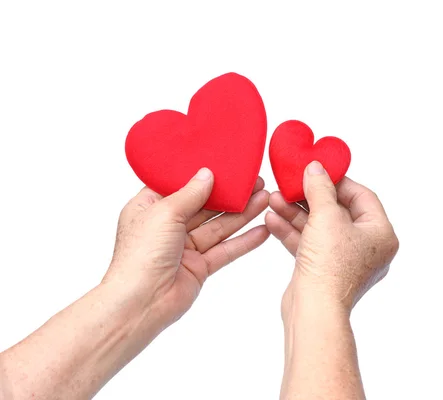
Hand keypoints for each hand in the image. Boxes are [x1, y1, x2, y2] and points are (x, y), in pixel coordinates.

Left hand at [103, 168, 269, 325]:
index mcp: (150, 208)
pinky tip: (262, 231)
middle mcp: (167, 226)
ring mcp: (184, 248)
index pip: (179, 185)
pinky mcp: (199, 267)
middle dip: (231, 195)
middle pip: (205, 205)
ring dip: (243, 214)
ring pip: (219, 226)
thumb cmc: (140, 255)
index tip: (226, 164)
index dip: (203, 175)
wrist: (139, 303)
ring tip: (266, 199)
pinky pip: (225, 251)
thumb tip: (206, 174)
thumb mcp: (164, 212)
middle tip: (256, 182)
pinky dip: (244, 241)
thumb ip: (190, 193)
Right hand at [265, 161, 398, 313]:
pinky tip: (273, 219)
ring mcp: (344, 260)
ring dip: (296, 213)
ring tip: (275, 199)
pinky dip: (293, 232)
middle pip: (338, 212)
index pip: (362, 197)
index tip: (319, 171)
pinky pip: (310, 244)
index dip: (338, 181)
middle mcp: (367, 248)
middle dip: (310, 198)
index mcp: (380, 234)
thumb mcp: (326, 217)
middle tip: (292, 184)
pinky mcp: (324, 270)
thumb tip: (316, 168)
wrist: (314, 311)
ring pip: (320, 228)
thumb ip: (320, 188)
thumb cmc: (331, 268)